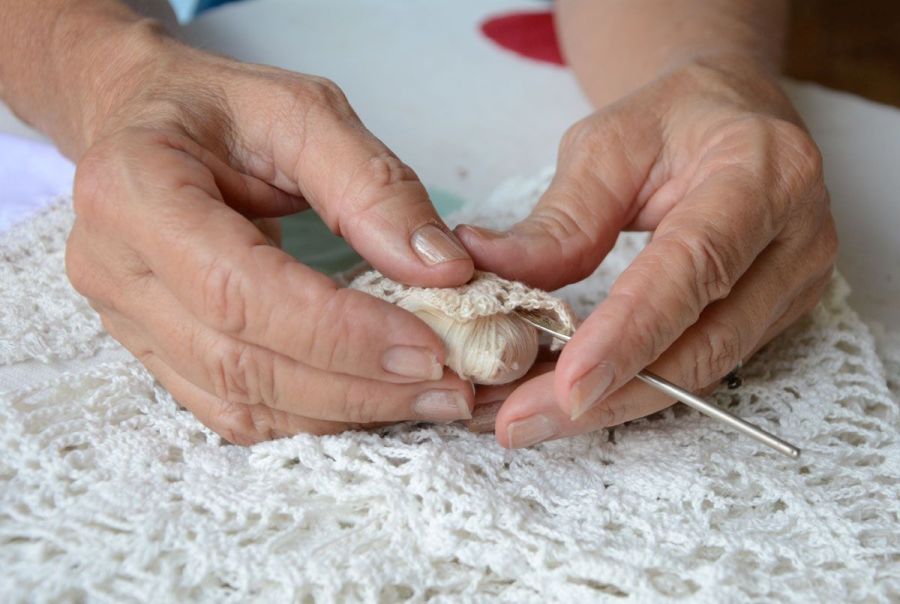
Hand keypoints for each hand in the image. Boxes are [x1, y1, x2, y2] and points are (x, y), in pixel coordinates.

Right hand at [65, 31, 475, 443]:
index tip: (429, 346)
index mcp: (134, 190)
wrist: (144, 123)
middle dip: (356, 385)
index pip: (241, 290)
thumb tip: (443, 270)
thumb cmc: (222, 111)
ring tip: (426, 397)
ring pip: (239, 401)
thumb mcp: (302, 112)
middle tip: (448, 386)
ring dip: (342, 411)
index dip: (340, 331)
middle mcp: (114, 268)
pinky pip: (233, 411)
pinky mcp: (152, 352)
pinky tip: (370, 399)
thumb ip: (372, 186)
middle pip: (240, 361)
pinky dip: (309, 416)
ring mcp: (125, 321)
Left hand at [456, 60, 836, 447]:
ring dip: (612, 403)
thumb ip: (560, 219)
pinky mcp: (775, 315)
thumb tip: (488, 270)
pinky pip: (702, 366)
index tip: (568, 386)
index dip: (631, 334)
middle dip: (609, 395)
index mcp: (762, 173)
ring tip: (526, 417)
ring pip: (703, 370)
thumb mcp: (607, 146)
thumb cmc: (673, 121)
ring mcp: (794, 285)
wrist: (735, 118)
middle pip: (705, 343)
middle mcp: (795, 237)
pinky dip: (633, 387)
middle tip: (518, 421)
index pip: (694, 266)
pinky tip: (572, 398)